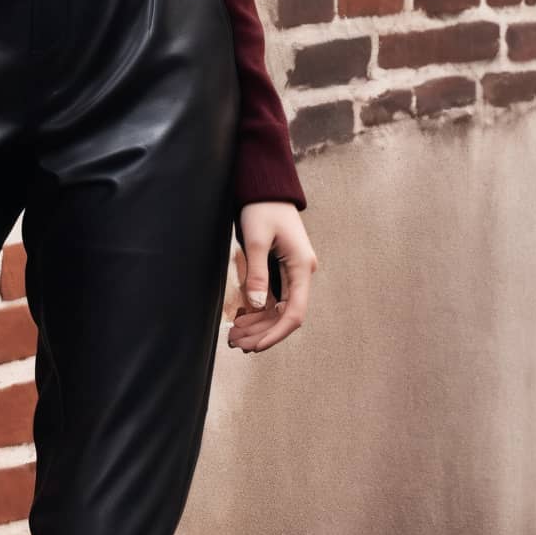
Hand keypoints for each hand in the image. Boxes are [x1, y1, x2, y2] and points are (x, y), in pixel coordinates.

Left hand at [226, 201, 315, 352]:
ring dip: (257, 325)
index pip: (294, 312)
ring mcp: (291, 273)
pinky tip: (240, 320)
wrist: (266, 188)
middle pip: (284, 315)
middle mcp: (300, 274)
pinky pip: (271, 298)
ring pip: (276, 309)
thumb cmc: (263, 208)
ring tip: (234, 336)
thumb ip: (257, 273)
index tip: (256, 347)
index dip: (276, 333)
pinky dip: (257, 311)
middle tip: (236, 343)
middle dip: (262, 333)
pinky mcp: (280, 270)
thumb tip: (257, 305)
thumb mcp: (257, 239)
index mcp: (301, 267)